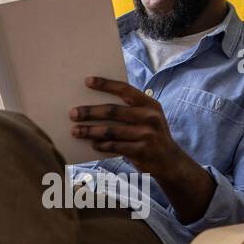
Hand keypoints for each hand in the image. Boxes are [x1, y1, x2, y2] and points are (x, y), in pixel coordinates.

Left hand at [70, 76, 215, 222]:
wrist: (170, 162)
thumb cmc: (152, 136)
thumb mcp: (149, 118)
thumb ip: (131, 110)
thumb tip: (97, 105)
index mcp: (150, 104)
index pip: (125, 90)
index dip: (105, 85)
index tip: (87, 81)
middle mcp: (149, 118)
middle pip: (113, 111)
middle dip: (90, 112)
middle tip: (73, 113)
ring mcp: (146, 135)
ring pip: (110, 131)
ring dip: (90, 131)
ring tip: (75, 131)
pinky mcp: (141, 151)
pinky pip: (114, 146)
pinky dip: (101, 145)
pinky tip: (92, 144)